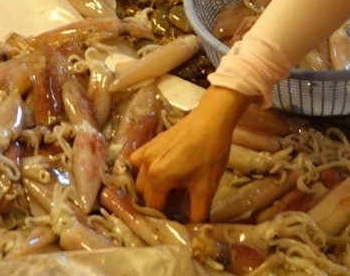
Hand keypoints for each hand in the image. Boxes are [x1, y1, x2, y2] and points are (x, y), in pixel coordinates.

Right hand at [132, 86, 254, 221]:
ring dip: (151, 188)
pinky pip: (138, 162)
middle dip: (159, 202)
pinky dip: (143, 170)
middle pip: (145, 195)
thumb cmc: (209, 154)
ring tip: (171, 188)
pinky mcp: (149, 143)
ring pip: (140, 179)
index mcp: (157, 178)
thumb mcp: (206, 188)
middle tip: (178, 202)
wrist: (211, 121)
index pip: (154, 207)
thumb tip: (193, 228)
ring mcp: (145, 152)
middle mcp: (145, 165)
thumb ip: (197, 213)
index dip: (167, 215)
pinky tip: (159, 171)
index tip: (179, 216)